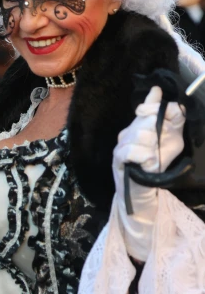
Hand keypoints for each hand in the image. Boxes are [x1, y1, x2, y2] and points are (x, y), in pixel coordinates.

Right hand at [112, 86, 184, 260]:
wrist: (146, 192)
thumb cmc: (158, 167)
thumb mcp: (172, 141)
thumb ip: (174, 121)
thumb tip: (174, 103)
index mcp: (138, 127)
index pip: (145, 107)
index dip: (153, 104)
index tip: (159, 101)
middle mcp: (127, 133)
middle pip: (144, 120)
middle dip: (156, 131)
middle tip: (157, 145)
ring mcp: (120, 146)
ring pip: (139, 135)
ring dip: (151, 147)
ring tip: (154, 159)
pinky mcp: (118, 160)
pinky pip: (130, 151)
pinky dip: (144, 157)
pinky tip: (150, 163)